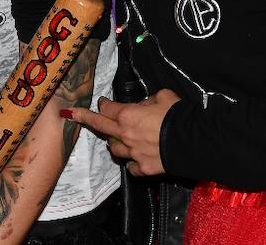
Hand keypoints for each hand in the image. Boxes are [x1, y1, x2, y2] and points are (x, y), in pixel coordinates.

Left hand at [63, 89, 180, 175]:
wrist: (192, 142)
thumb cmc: (177, 115)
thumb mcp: (163, 96)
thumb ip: (148, 100)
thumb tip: (144, 105)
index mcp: (127, 115)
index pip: (107, 108)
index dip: (104, 104)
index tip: (103, 102)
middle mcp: (125, 134)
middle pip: (100, 126)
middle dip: (85, 118)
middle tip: (73, 115)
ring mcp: (133, 153)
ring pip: (114, 149)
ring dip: (113, 143)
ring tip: (117, 140)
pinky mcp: (143, 168)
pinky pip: (131, 167)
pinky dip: (132, 163)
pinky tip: (136, 160)